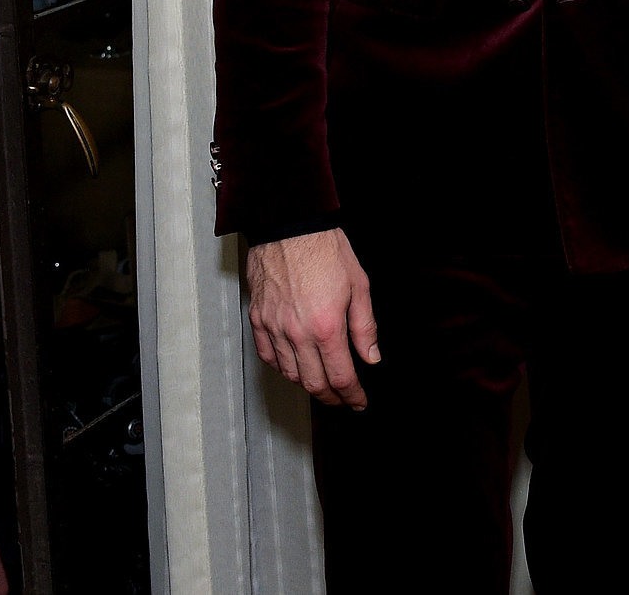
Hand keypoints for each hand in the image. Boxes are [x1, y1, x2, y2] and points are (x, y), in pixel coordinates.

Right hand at [246, 228, 379, 408]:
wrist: (289, 227)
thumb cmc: (326, 250)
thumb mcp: (359, 285)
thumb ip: (364, 326)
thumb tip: (370, 356)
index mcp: (326, 326)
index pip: (340, 376)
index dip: (351, 395)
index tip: (358, 402)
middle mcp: (297, 333)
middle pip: (313, 383)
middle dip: (331, 396)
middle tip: (343, 399)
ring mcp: (274, 328)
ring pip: (289, 373)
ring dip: (307, 384)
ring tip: (322, 383)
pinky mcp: (257, 320)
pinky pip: (267, 356)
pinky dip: (282, 367)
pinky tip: (294, 365)